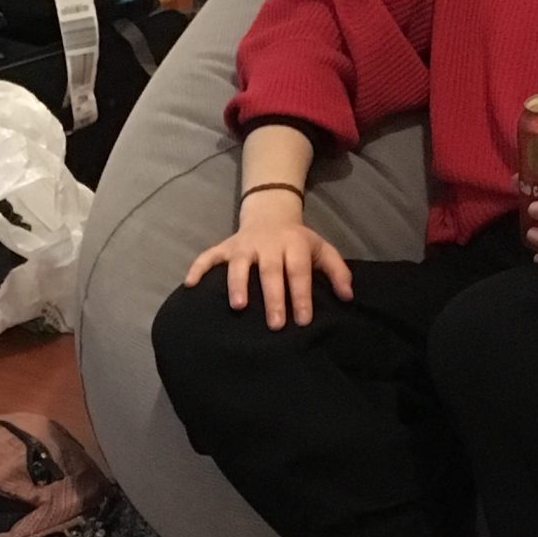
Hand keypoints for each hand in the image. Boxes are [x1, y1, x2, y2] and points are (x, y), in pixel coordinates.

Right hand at [185, 203, 354, 326]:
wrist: (270, 213)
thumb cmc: (297, 242)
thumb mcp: (322, 249)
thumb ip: (337, 272)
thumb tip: (348, 297)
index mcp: (294, 245)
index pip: (299, 271)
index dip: (301, 296)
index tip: (303, 320)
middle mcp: (268, 244)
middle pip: (270, 271)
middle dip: (273, 297)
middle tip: (276, 324)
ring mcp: (244, 245)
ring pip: (239, 264)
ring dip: (237, 284)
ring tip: (238, 307)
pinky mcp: (225, 247)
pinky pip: (208, 256)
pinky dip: (198, 268)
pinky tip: (189, 285)